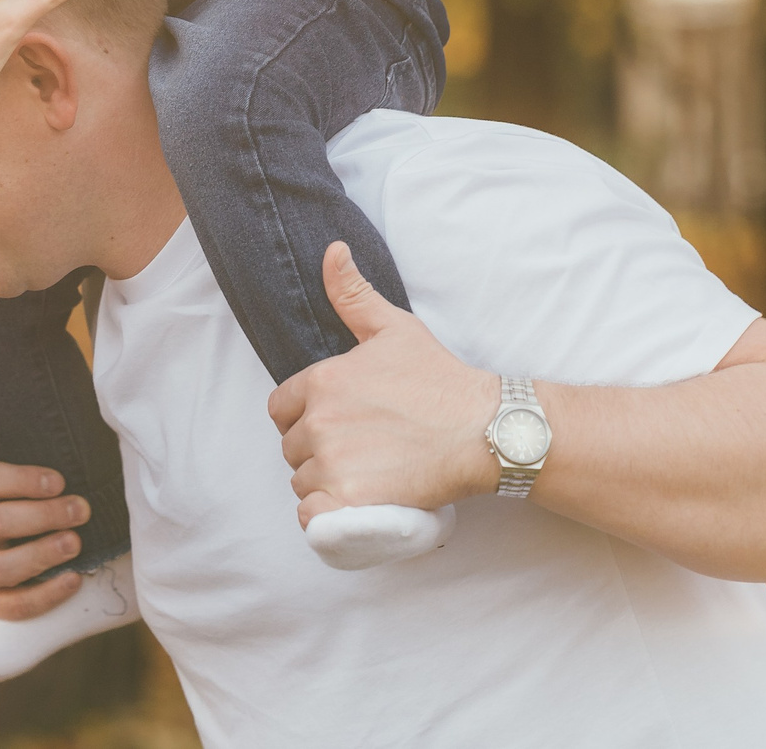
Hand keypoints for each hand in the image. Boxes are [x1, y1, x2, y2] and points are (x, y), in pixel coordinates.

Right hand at [0, 461, 89, 620]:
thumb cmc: (16, 503)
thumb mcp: (11, 483)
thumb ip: (33, 477)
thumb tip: (78, 470)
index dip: (23, 480)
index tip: (60, 482)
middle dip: (44, 515)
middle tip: (81, 510)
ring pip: (2, 567)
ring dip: (42, 554)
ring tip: (75, 543)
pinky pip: (14, 605)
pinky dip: (46, 594)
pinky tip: (74, 579)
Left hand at [267, 244, 500, 525]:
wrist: (483, 430)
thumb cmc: (440, 379)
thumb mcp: (395, 328)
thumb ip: (352, 294)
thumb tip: (331, 249)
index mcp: (323, 380)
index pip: (282, 408)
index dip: (306, 416)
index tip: (341, 422)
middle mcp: (320, 421)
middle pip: (292, 447)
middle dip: (317, 450)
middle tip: (361, 449)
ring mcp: (333, 463)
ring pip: (303, 481)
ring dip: (325, 482)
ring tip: (367, 473)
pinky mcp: (348, 501)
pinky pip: (311, 516)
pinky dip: (324, 516)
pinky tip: (350, 504)